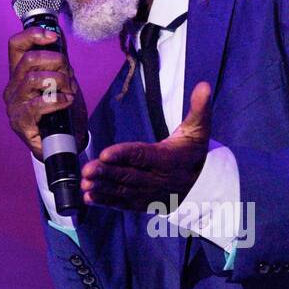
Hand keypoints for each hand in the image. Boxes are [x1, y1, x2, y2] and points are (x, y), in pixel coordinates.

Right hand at [4, 27, 88, 159]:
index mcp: (19, 74)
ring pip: (34, 79)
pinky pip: (38, 104)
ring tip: (69, 92)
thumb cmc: (62, 112)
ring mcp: (14, 106)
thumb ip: (58, 61)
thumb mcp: (63, 81)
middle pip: (29, 59)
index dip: (33, 35)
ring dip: (59, 82)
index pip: (15, 45)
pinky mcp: (20, 123)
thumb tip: (59, 35)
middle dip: (56, 62)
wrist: (66, 143)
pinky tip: (66, 101)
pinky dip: (57, 100)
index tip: (53, 37)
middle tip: (69, 76)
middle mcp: (13, 88)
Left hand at [81, 82, 211, 211]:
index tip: (105, 154)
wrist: (202, 184)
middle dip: (107, 173)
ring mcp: (148, 193)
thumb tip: (204, 85)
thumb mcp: (199, 129)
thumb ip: (199, 108)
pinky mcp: (141, 203)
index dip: (123, 155)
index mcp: (167, 159)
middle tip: (87, 170)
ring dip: (102, 188)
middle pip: (128, 175)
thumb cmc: (193, 151)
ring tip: (84, 184)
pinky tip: (88, 198)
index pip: (143, 156)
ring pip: (123, 191)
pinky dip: (105, 202)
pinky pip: (122, 204)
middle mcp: (157, 179)